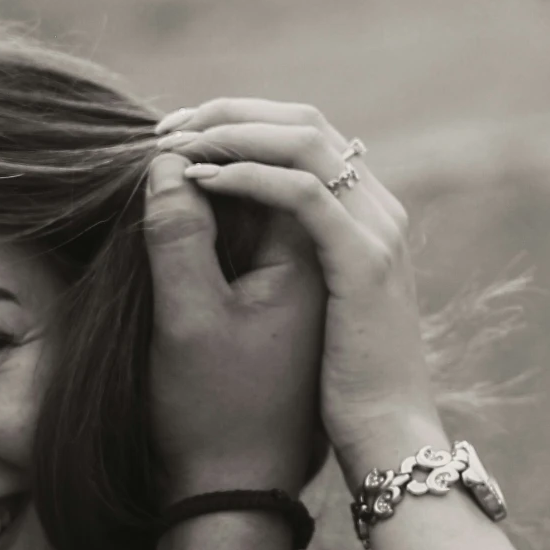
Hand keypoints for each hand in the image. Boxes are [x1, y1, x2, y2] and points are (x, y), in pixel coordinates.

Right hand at [141, 149, 324, 500]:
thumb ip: (178, 236)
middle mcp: (322, 263)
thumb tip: (168, 163)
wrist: (240, 489)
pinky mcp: (282, 300)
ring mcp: (305, 281)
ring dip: (220, 177)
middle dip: (226, 147)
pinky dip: (223, 214)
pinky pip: (258, 234)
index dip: (225, 142)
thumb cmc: (215, 412)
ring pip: (267, 200)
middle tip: (159, 148)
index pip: (282, 164)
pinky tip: (180, 215)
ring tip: (164, 169)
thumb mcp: (187, 319)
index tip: (163, 146)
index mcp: (317, 260)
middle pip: (283, 170)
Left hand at [157, 100, 439, 478]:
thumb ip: (288, 251)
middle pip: (303, 120)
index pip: (301, 133)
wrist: (382, 436)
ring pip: (304, 141)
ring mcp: (376, 230)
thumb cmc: (336, 382)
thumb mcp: (303, 303)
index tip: (176, 134)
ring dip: (232, 133)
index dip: (237, 120)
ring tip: (175, 144)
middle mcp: (377, 209)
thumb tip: (236, 208)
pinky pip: (302, 193)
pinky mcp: (364, 261)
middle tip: (166, 126)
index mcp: (363, 212)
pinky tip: (202, 181)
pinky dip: (248, 176)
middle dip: (228, 113)